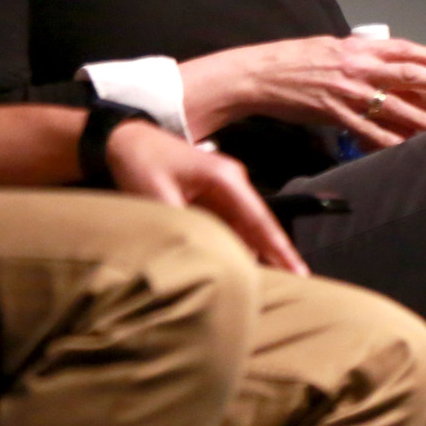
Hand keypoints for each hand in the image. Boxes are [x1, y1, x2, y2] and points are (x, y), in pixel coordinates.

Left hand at [104, 121, 307, 273]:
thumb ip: (182, 224)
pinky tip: (237, 264)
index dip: (280, 249)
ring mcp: (226, 190)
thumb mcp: (156, 195)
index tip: (300, 273)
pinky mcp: (214, 197)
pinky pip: (230, 225)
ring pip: (245, 228)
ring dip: (251, 252)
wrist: (125, 138)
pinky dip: (235, 244)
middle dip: (275, 256)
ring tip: (263, 283)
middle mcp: (234, 184)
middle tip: (291, 287)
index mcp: (226, 180)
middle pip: (259, 227)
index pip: (260, 220)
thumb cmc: (141, 162)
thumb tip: (202, 255)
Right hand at [181, 36, 425, 148]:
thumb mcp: (328, 47)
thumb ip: (355, 54)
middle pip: (408, 74)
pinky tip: (407, 147)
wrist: (258, 75)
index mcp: (355, 47)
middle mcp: (357, 67)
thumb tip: (379, 61)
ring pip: (395, 106)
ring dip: (423, 117)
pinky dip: (390, 140)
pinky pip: (369, 131)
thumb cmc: (291, 61)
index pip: (400, 49)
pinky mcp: (336, 114)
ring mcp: (348, 92)